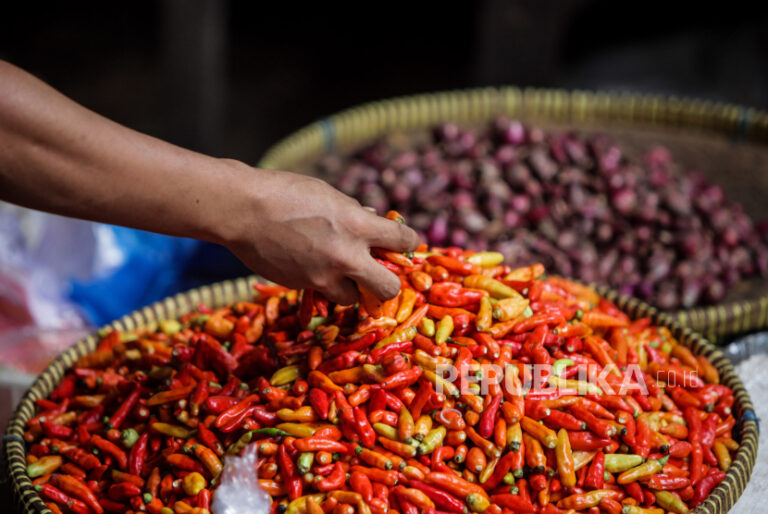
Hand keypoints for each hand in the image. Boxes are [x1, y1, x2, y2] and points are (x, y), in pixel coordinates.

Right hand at [221, 164, 418, 304]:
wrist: (242, 210)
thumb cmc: (285, 192)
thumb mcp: (329, 195)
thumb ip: (354, 213)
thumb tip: (372, 221)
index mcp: (357, 225)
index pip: (404, 241)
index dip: (409, 242)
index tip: (406, 243)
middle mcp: (345, 256)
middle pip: (389, 288)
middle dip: (388, 283)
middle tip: (379, 273)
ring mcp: (322, 276)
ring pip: (352, 298)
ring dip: (351, 286)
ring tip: (338, 270)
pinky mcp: (301, 286)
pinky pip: (322, 292)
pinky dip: (322, 284)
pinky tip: (310, 264)